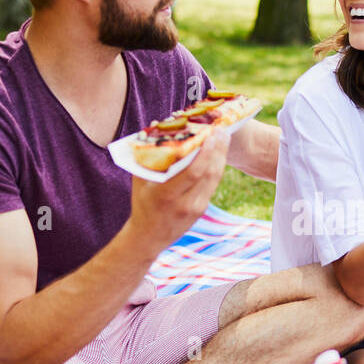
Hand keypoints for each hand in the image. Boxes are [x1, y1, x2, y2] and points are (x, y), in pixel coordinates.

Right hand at [127, 127, 229, 251]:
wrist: (148, 237)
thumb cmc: (142, 204)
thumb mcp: (140, 181)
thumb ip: (148, 155)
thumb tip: (156, 126)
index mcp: (167, 194)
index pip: (194, 171)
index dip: (206, 152)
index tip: (212, 134)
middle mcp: (185, 202)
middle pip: (209, 173)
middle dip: (218, 149)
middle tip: (222, 129)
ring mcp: (196, 208)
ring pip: (214, 178)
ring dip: (221, 156)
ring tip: (223, 138)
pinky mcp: (201, 209)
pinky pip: (212, 185)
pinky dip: (216, 167)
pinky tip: (218, 154)